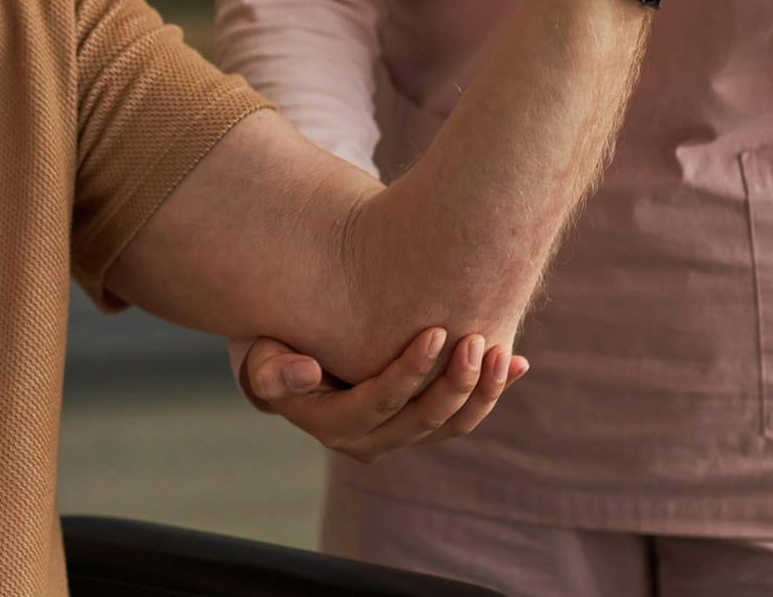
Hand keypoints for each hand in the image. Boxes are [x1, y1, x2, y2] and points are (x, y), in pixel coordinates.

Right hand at [240, 327, 526, 463]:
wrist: (289, 345)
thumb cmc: (269, 343)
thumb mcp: (256, 355)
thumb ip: (272, 370)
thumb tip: (308, 373)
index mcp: (333, 424)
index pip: (380, 404)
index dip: (411, 373)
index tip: (435, 331)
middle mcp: (369, 440)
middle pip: (424, 421)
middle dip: (455, 383)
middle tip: (476, 339)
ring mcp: (399, 433)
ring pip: (450, 425)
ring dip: (482, 392)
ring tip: (502, 352)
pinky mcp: (420, 420)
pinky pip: (460, 414)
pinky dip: (489, 391)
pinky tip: (516, 362)